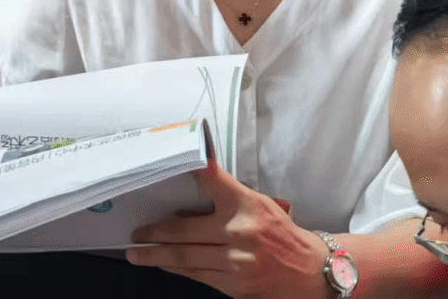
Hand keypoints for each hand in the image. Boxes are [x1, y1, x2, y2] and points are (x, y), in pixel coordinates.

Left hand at [125, 160, 327, 298]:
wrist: (312, 271)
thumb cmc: (280, 233)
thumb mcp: (257, 203)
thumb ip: (224, 194)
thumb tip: (188, 192)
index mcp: (246, 206)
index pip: (213, 182)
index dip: (193, 170)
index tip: (169, 162)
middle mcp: (239, 233)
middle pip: (185, 232)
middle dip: (155, 234)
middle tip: (136, 234)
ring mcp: (236, 262)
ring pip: (186, 259)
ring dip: (158, 256)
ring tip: (138, 253)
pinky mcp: (235, 285)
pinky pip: (198, 275)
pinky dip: (178, 269)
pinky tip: (165, 265)